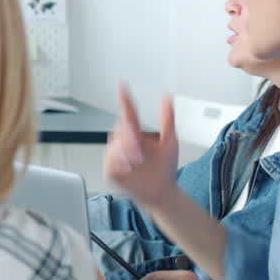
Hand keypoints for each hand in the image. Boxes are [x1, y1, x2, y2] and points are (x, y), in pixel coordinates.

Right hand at [103, 84, 179, 210]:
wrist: (162, 192)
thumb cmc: (165, 168)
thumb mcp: (170, 142)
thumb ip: (167, 119)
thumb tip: (167, 98)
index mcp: (136, 134)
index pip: (128, 112)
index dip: (125, 99)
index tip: (121, 86)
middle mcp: (124, 143)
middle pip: (120, 130)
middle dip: (128, 138)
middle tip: (139, 149)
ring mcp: (116, 156)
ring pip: (114, 147)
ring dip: (125, 153)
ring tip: (137, 162)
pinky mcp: (111, 170)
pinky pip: (109, 162)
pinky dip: (118, 164)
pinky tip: (128, 168)